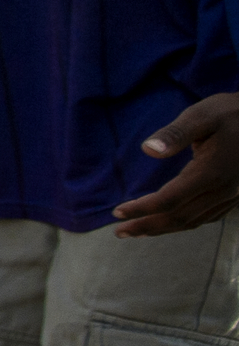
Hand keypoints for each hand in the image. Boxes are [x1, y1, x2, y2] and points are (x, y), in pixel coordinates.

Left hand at [116, 95, 238, 236]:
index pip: (170, 200)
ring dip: (163, 229)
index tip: (117, 212)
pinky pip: (207, 217)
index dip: (142, 209)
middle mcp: (223, 190)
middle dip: (147, 226)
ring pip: (193, 221)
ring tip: (136, 231)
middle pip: (179, 217)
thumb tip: (148, 149)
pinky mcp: (235, 196)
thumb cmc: (230, 113)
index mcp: (211, 172)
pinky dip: (184, 223)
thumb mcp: (201, 115)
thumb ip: (175, 133)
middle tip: (120, 232)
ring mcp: (232, 195)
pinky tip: (169, 223)